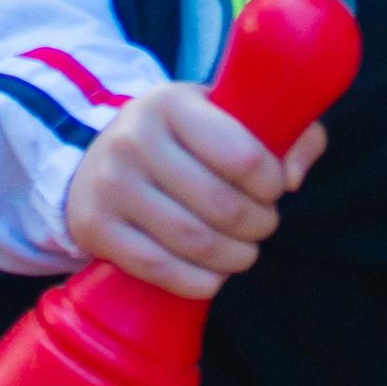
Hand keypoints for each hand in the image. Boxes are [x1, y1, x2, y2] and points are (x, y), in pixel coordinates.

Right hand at [65, 79, 326, 300]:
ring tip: (242, 252)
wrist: (97, 157)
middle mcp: (134, 139)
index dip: (272, 184)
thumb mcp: (225, 115)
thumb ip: (286, 131)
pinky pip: (159, 268)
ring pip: (194, 241)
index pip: (243, 157)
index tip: (274, 188)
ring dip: (234, 258)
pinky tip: (212, 275)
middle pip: (222, 206)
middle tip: (262, 226)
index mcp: (172, 103)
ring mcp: (110, 183)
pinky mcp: (93, 225)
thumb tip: (293, 178)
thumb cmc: (181, 139)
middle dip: (258, 225)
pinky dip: (198, 282)